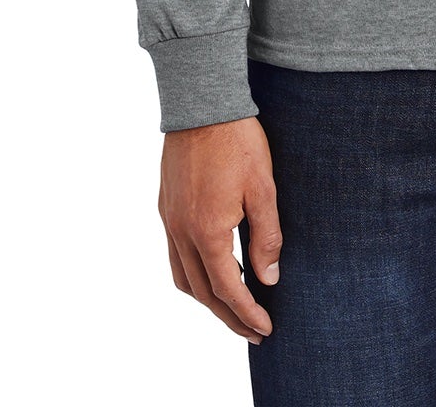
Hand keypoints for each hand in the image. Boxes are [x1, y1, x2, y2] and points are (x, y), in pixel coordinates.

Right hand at [159, 116, 281, 342]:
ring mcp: (169, 218)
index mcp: (207, 231)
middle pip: (201, 292)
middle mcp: (181, 231)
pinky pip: (174, 253)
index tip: (265, 329)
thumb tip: (269, 279)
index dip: (246, 313)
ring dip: (206, 298)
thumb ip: (266, 237)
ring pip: (182, 276)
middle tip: (252, 331)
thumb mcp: (264, 188)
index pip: (226, 289)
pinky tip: (211, 267)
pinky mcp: (166, 205)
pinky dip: (192, 273)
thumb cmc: (238, 141)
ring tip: (232, 307)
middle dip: (228, 316)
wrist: (202, 103)